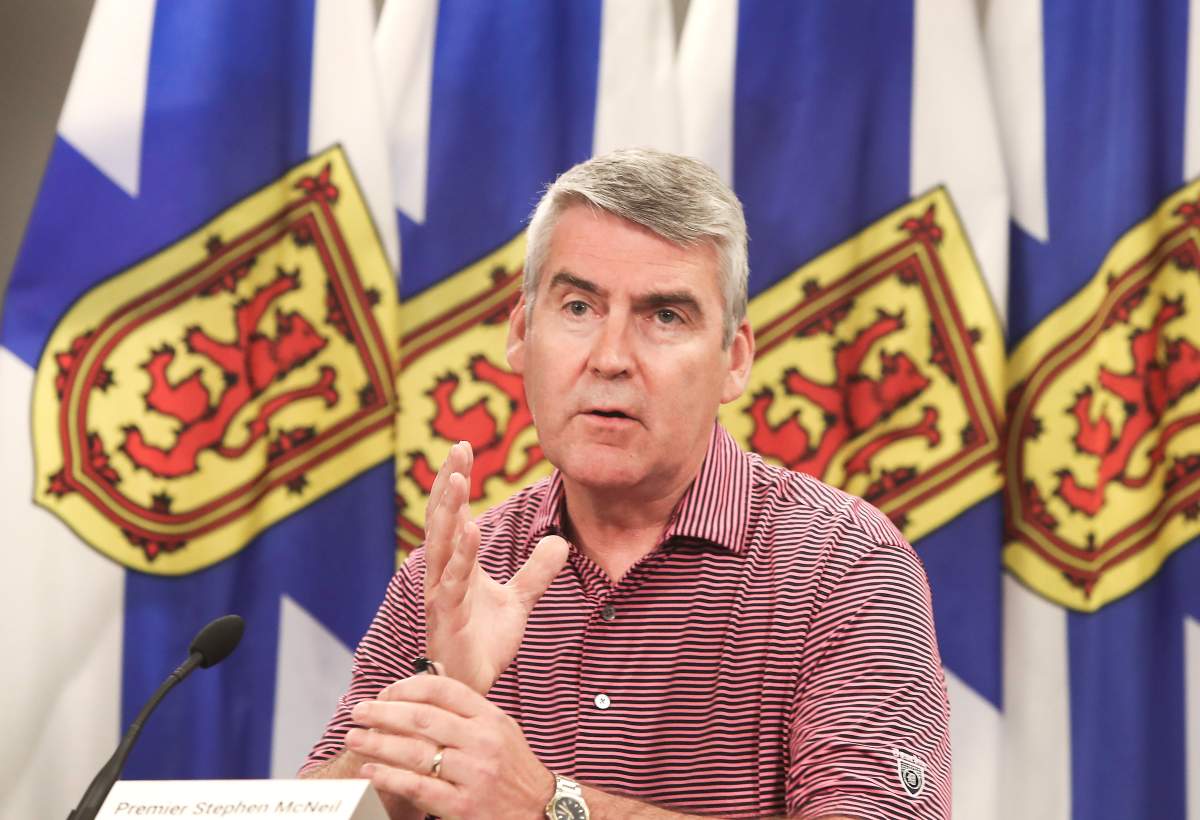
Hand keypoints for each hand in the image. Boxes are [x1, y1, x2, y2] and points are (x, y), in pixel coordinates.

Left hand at [346, 673, 553, 818]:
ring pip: (416, 753)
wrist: (538, 809)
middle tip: (358, 711)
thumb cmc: (512, 766)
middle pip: (423, 719)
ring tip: (355, 738)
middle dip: (383, 713)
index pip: (443, 690)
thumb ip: (466, 708)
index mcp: (490, 717)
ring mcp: (474, 775)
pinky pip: (419, 787)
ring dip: (378, 743)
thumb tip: (426, 681)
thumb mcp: (499, 727)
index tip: (385, 693)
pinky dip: (389, 777)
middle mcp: (483, 742)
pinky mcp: (464, 807)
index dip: (407, 687)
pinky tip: (370, 771)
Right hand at [424, 441, 567, 693]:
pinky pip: (451, 581)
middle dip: (449, 482)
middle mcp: (442, 572)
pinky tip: (471, 529)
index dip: (457, 480)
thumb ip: (536, 572)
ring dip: (450, 510)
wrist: (472, 687)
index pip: (454, 512)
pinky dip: (461, 555)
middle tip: (458, 446)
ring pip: (441, 544)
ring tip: (460, 478)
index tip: (463, 446)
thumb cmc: (483, 643)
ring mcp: (440, 593)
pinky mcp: (445, 617)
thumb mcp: (518, 601)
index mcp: (456, 563)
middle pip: (442, 518)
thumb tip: (560, 541)